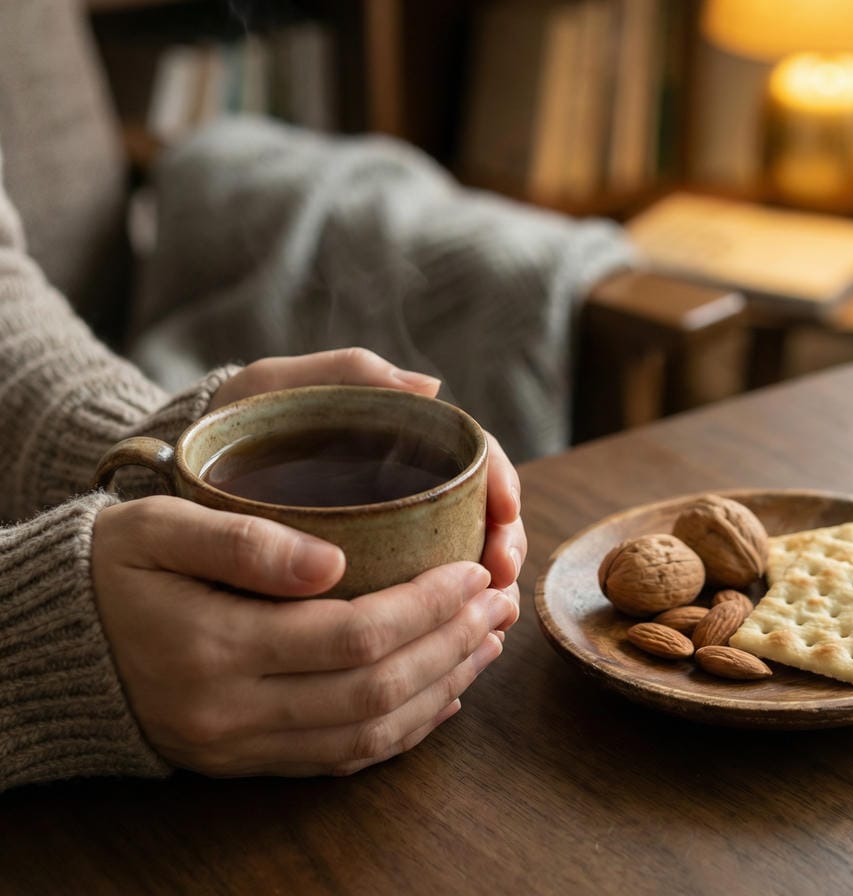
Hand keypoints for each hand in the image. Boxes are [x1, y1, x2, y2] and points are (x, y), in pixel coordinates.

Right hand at [92, 496, 515, 776]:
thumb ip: (244, 542)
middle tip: (497, 602)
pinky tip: (442, 696)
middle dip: (451, 646)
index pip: (354, 637)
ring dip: (441, 689)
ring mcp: (238, 747)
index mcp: (215, 645)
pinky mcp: (244, 761)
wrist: (57, 644)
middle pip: (375, 692)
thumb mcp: (161, 529)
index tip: (472, 570)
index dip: (426, 606)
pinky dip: (402, 732)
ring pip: (368, 735)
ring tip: (487, 643)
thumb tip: (334, 560)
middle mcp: (232, 711)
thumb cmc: (113, 568)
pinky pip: (341, 760)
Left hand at [210, 348, 524, 625]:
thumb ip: (350, 372)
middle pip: (478, 519)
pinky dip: (441, 628)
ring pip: (455, 569)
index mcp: (399, 443)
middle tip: (501, 579)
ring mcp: (388, 538)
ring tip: (491, 620)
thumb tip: (431, 388)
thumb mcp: (285, 383)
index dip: (500, 485)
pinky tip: (452, 649)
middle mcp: (403, 492)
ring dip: (480, 595)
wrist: (178, 475)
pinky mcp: (363, 582)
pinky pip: (414, 611)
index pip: (473, 460)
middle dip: (500, 548)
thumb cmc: (237, 419)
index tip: (505, 513)